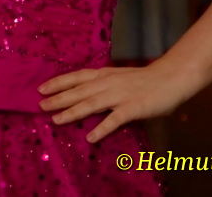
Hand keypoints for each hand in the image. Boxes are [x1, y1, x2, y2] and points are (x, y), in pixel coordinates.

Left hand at [37, 60, 197, 142]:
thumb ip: (103, 84)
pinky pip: (114, 120)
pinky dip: (101, 128)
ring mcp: (120, 95)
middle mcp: (108, 83)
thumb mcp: (119, 77)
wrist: (171, 78)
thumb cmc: (144, 79)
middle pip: (79, 91)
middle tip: (40, 105)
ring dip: (72, 112)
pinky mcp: (132, 108)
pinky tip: (90, 137)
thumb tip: (84, 92)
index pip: (76, 77)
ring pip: (91, 104)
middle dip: (58, 98)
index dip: (58, 82)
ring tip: (56, 120)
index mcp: (104, 74)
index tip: (41, 88)